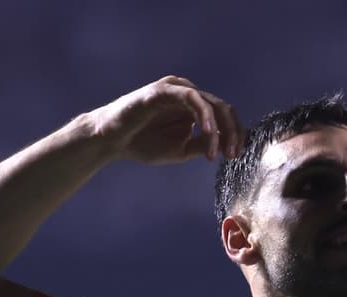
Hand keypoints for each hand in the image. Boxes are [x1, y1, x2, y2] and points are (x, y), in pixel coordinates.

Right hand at [86, 76, 242, 163]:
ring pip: (211, 104)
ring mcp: (176, 90)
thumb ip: (203, 145)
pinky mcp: (164, 90)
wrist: (111, 141)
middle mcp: (188, 95)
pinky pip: (192, 98)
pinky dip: (204, 116)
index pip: (224, 116)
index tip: (236, 155)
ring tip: (215, 153)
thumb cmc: (142, 143)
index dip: (235, 135)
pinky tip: (207, 133)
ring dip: (219, 130)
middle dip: (232, 133)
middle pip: (223, 108)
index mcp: (194, 107)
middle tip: (232, 154)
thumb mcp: (181, 149)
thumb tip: (227, 146)